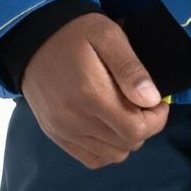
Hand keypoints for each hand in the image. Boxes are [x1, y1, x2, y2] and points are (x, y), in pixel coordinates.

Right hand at [20, 12, 168, 166]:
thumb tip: (152, 99)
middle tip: (143, 104)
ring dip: (126, 139)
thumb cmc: (75, 32)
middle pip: (126, 144)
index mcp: (91, 94)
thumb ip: (130, 69)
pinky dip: (107, 148)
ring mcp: (63, 130)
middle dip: (144, 127)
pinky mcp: (55, 134)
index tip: (158, 102)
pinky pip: (91, 159)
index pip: (136, 130)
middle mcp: (74, 119)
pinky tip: (108, 126)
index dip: (156, 119)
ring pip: (112, 155)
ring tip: (125, 112)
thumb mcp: (108, 36)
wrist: (33, 37)